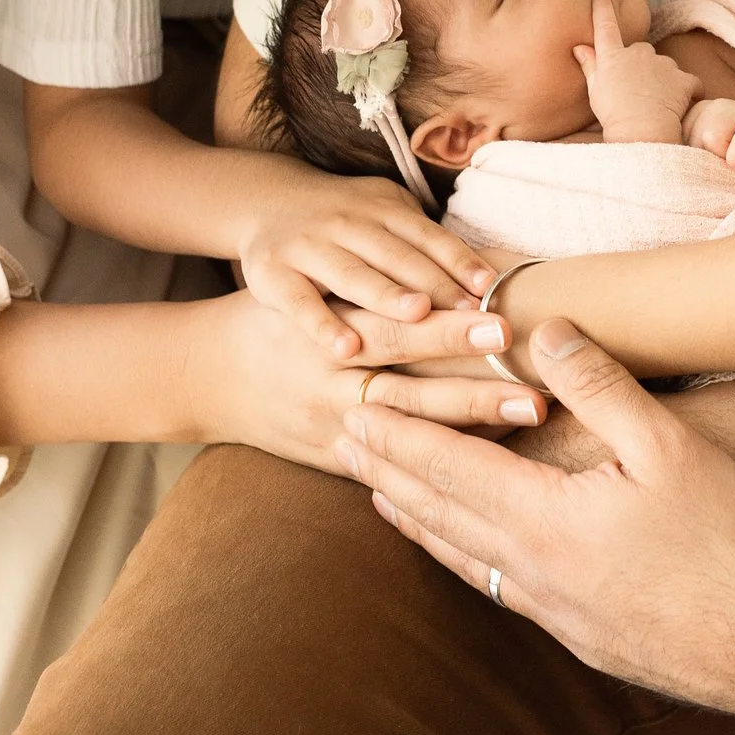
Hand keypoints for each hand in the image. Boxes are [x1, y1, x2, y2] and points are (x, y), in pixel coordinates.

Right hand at [208, 290, 545, 470]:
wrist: (203, 371)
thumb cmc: (272, 316)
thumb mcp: (311, 287)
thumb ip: (367, 282)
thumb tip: (449, 266)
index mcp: (326, 329)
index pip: (396, 328)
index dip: (447, 326)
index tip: (501, 319)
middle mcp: (328, 381)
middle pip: (409, 384)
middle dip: (471, 385)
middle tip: (531, 382)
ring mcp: (328, 425)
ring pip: (406, 431)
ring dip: (468, 424)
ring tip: (527, 413)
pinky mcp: (328, 458)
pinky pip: (389, 468)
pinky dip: (435, 462)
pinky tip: (488, 458)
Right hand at [239, 172, 495, 357]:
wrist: (264, 202)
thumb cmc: (345, 223)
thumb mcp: (384, 218)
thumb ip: (425, 244)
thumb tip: (491, 280)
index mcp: (383, 210)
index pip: (428, 236)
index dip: (459, 262)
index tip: (491, 290)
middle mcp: (348, 224)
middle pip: (398, 257)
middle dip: (437, 284)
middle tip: (474, 314)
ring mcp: (308, 247)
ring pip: (353, 275)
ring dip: (386, 294)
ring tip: (419, 315)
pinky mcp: (273, 275)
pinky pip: (300, 303)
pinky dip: (323, 325)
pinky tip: (347, 350)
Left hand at [337, 319, 734, 720]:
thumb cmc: (730, 537)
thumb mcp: (667, 443)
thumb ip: (598, 383)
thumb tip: (544, 327)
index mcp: (543, 518)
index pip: (447, 468)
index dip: (398, 436)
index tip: (354, 410)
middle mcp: (532, 570)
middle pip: (439, 512)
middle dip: (387, 472)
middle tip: (340, 442)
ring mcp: (553, 608)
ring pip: (463, 556)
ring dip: (415, 520)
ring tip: (381, 496)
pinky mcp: (579, 634)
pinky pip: (497, 588)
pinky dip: (462, 560)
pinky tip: (466, 556)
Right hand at [574, 0, 699, 143]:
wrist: (642, 131)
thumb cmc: (613, 113)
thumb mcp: (594, 89)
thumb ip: (589, 65)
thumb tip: (579, 47)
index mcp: (613, 56)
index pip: (605, 26)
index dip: (602, 8)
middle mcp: (638, 53)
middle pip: (640, 51)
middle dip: (639, 65)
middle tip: (634, 89)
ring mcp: (663, 65)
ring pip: (663, 67)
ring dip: (661, 79)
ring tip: (654, 103)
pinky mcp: (683, 79)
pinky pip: (688, 82)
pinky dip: (688, 90)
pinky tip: (683, 103)